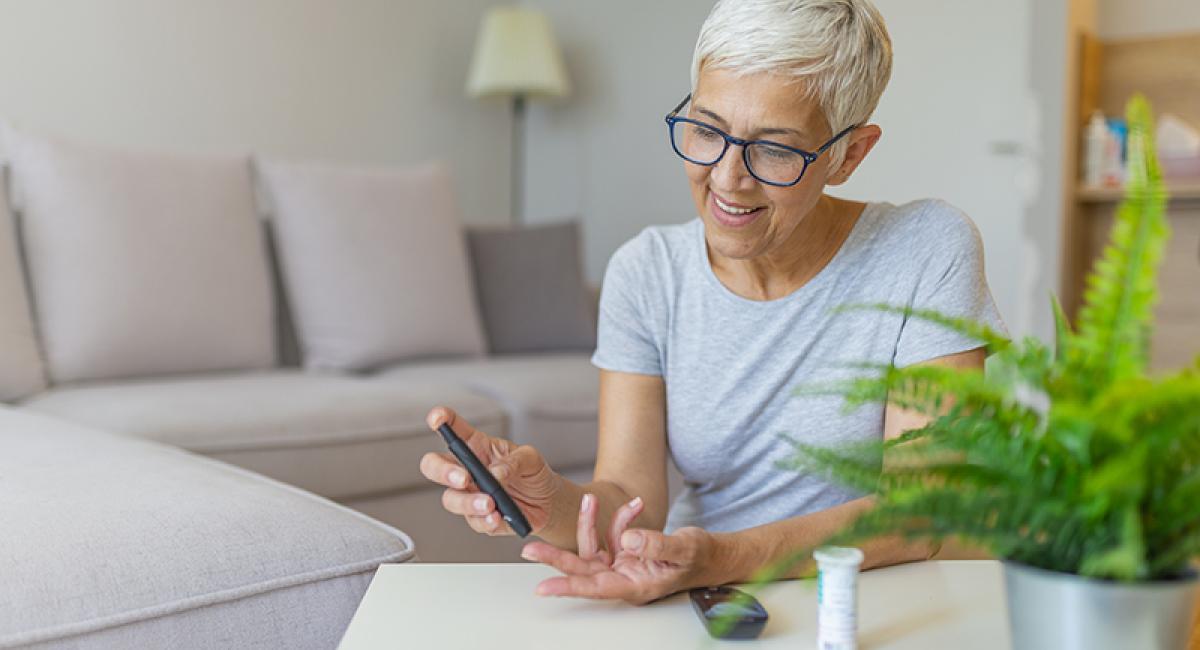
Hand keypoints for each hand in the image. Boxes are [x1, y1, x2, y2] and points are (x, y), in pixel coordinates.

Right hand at [420, 406, 560, 535]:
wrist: (547, 504)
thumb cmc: (533, 474)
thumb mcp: (531, 458)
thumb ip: (514, 461)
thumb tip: (496, 473)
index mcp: (477, 446)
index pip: (453, 430)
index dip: (441, 420)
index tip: (438, 418)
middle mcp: (467, 470)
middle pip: (434, 466)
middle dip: (442, 471)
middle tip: (463, 478)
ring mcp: (470, 494)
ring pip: (451, 498)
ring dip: (468, 502)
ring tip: (490, 504)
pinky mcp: (478, 517)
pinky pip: (473, 521)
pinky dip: (484, 520)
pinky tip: (496, 518)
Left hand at [520, 492, 718, 604]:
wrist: (712, 555)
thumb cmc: (701, 558)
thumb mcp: (682, 548)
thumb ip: (655, 544)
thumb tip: (628, 540)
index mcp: (635, 586)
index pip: (595, 588)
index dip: (567, 587)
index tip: (542, 588)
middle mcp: (624, 577)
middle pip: (582, 569)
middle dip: (556, 557)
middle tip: (529, 548)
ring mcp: (623, 565)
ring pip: (594, 545)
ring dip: (592, 521)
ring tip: (593, 499)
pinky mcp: (626, 552)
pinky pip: (611, 534)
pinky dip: (618, 518)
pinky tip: (633, 505)